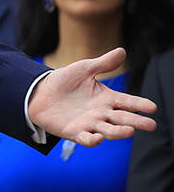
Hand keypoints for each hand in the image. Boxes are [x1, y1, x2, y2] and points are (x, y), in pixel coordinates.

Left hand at [28, 47, 156, 145]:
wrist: (38, 92)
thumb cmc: (64, 81)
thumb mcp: (83, 69)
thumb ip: (103, 63)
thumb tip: (122, 51)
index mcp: (107, 98)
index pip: (127, 102)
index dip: (140, 104)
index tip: (152, 107)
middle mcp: (101, 113)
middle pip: (123, 119)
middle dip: (137, 122)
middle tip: (151, 125)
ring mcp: (89, 124)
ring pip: (108, 131)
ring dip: (119, 132)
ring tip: (130, 131)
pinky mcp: (74, 132)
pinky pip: (86, 139)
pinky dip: (93, 140)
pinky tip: (99, 137)